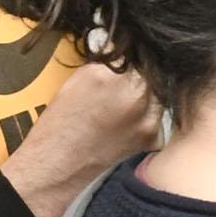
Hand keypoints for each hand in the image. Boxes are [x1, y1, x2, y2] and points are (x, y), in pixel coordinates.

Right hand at [2, 61, 159, 216]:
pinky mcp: (155, 140)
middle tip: (130, 76)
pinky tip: (130, 123)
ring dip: (149, 92)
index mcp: (111, 74)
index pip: (136, 48)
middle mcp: (135, 94)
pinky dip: (148, 116)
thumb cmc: (58, 127)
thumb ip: (105, 61)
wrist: (56, 171)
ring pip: (160, 92)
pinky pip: (159, 117)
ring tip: (127, 102)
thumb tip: (120, 45)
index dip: (132, 50)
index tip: (129, 52)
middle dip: (143, 69)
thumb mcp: (76, 82)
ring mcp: (150, 119)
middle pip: (153, 68)